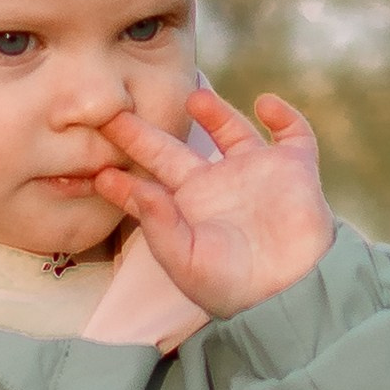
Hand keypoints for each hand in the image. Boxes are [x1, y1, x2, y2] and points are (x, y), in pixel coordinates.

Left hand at [93, 88, 334, 316]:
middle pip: (171, 150)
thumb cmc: (232, 287)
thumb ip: (160, 225)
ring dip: (214, 111)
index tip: (95, 169)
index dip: (121, 180)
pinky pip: (292, 133)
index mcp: (186, 210)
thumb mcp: (186, 261)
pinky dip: (284, 116)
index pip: (145, 187)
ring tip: (194, 97)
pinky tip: (266, 104)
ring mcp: (254, 173)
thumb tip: (140, 189)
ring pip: (231, 130)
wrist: (291, 291)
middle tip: (112, 111)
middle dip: (142, 132)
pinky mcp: (293, 168)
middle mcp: (215, 186)